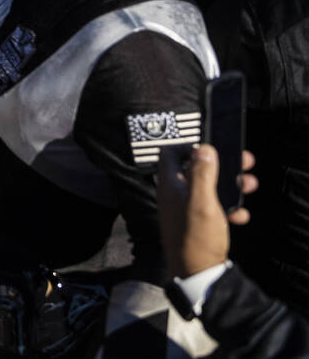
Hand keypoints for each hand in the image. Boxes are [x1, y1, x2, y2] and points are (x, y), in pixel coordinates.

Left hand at [157, 144, 257, 277]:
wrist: (198, 273)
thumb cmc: (196, 237)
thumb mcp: (202, 202)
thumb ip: (202, 173)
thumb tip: (203, 147)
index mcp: (169, 184)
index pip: (171, 153)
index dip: (190, 146)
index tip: (212, 147)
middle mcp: (174, 193)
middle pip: (196, 168)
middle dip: (221, 164)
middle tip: (243, 162)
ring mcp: (184, 207)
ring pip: (208, 187)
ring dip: (229, 185)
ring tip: (249, 185)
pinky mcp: (196, 221)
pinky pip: (213, 206)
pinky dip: (227, 206)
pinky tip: (240, 215)